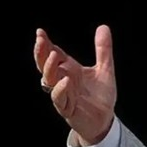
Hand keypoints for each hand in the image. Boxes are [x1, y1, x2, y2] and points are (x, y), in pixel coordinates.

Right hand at [34, 25, 116, 144]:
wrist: (105, 119)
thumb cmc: (100, 95)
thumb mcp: (105, 69)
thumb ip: (103, 49)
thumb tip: (103, 27)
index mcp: (69, 70)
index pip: (53, 55)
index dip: (46, 44)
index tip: (40, 32)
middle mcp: (63, 81)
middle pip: (46, 66)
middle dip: (42, 54)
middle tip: (41, 40)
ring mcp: (64, 95)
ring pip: (50, 82)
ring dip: (50, 69)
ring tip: (54, 56)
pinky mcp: (68, 109)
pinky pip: (60, 100)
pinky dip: (61, 90)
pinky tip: (65, 81)